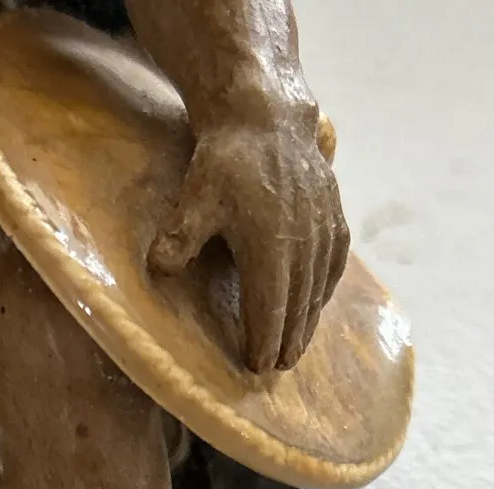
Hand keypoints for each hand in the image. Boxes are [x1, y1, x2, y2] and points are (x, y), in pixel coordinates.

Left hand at [149, 114, 349, 373]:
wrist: (267, 117)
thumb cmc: (226, 161)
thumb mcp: (195, 196)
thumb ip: (180, 234)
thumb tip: (158, 268)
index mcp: (271, 242)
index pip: (269, 303)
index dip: (264, 336)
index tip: (258, 365)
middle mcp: (304, 239)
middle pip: (296, 302)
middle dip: (288, 338)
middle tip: (277, 367)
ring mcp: (325, 228)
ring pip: (317, 286)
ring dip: (308, 319)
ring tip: (294, 347)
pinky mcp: (335, 216)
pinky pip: (334, 263)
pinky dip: (325, 289)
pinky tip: (316, 305)